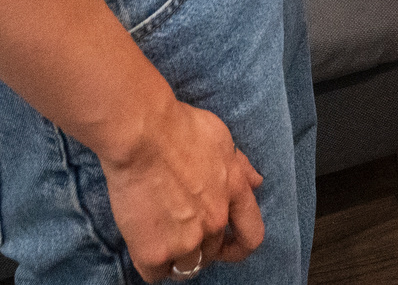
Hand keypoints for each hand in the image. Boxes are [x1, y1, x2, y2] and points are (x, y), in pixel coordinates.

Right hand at [102, 99, 265, 280]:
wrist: (141, 134)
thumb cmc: (177, 127)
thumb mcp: (221, 139)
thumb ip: (239, 165)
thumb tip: (256, 181)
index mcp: (234, 193)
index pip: (251, 235)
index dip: (239, 246)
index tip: (227, 246)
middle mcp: (215, 222)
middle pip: (212, 252)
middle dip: (198, 243)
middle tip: (176, 227)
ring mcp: (186, 240)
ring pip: (186, 268)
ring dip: (175, 257)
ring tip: (158, 237)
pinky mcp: (155, 252)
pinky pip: (156, 274)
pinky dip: (150, 264)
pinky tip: (142, 245)